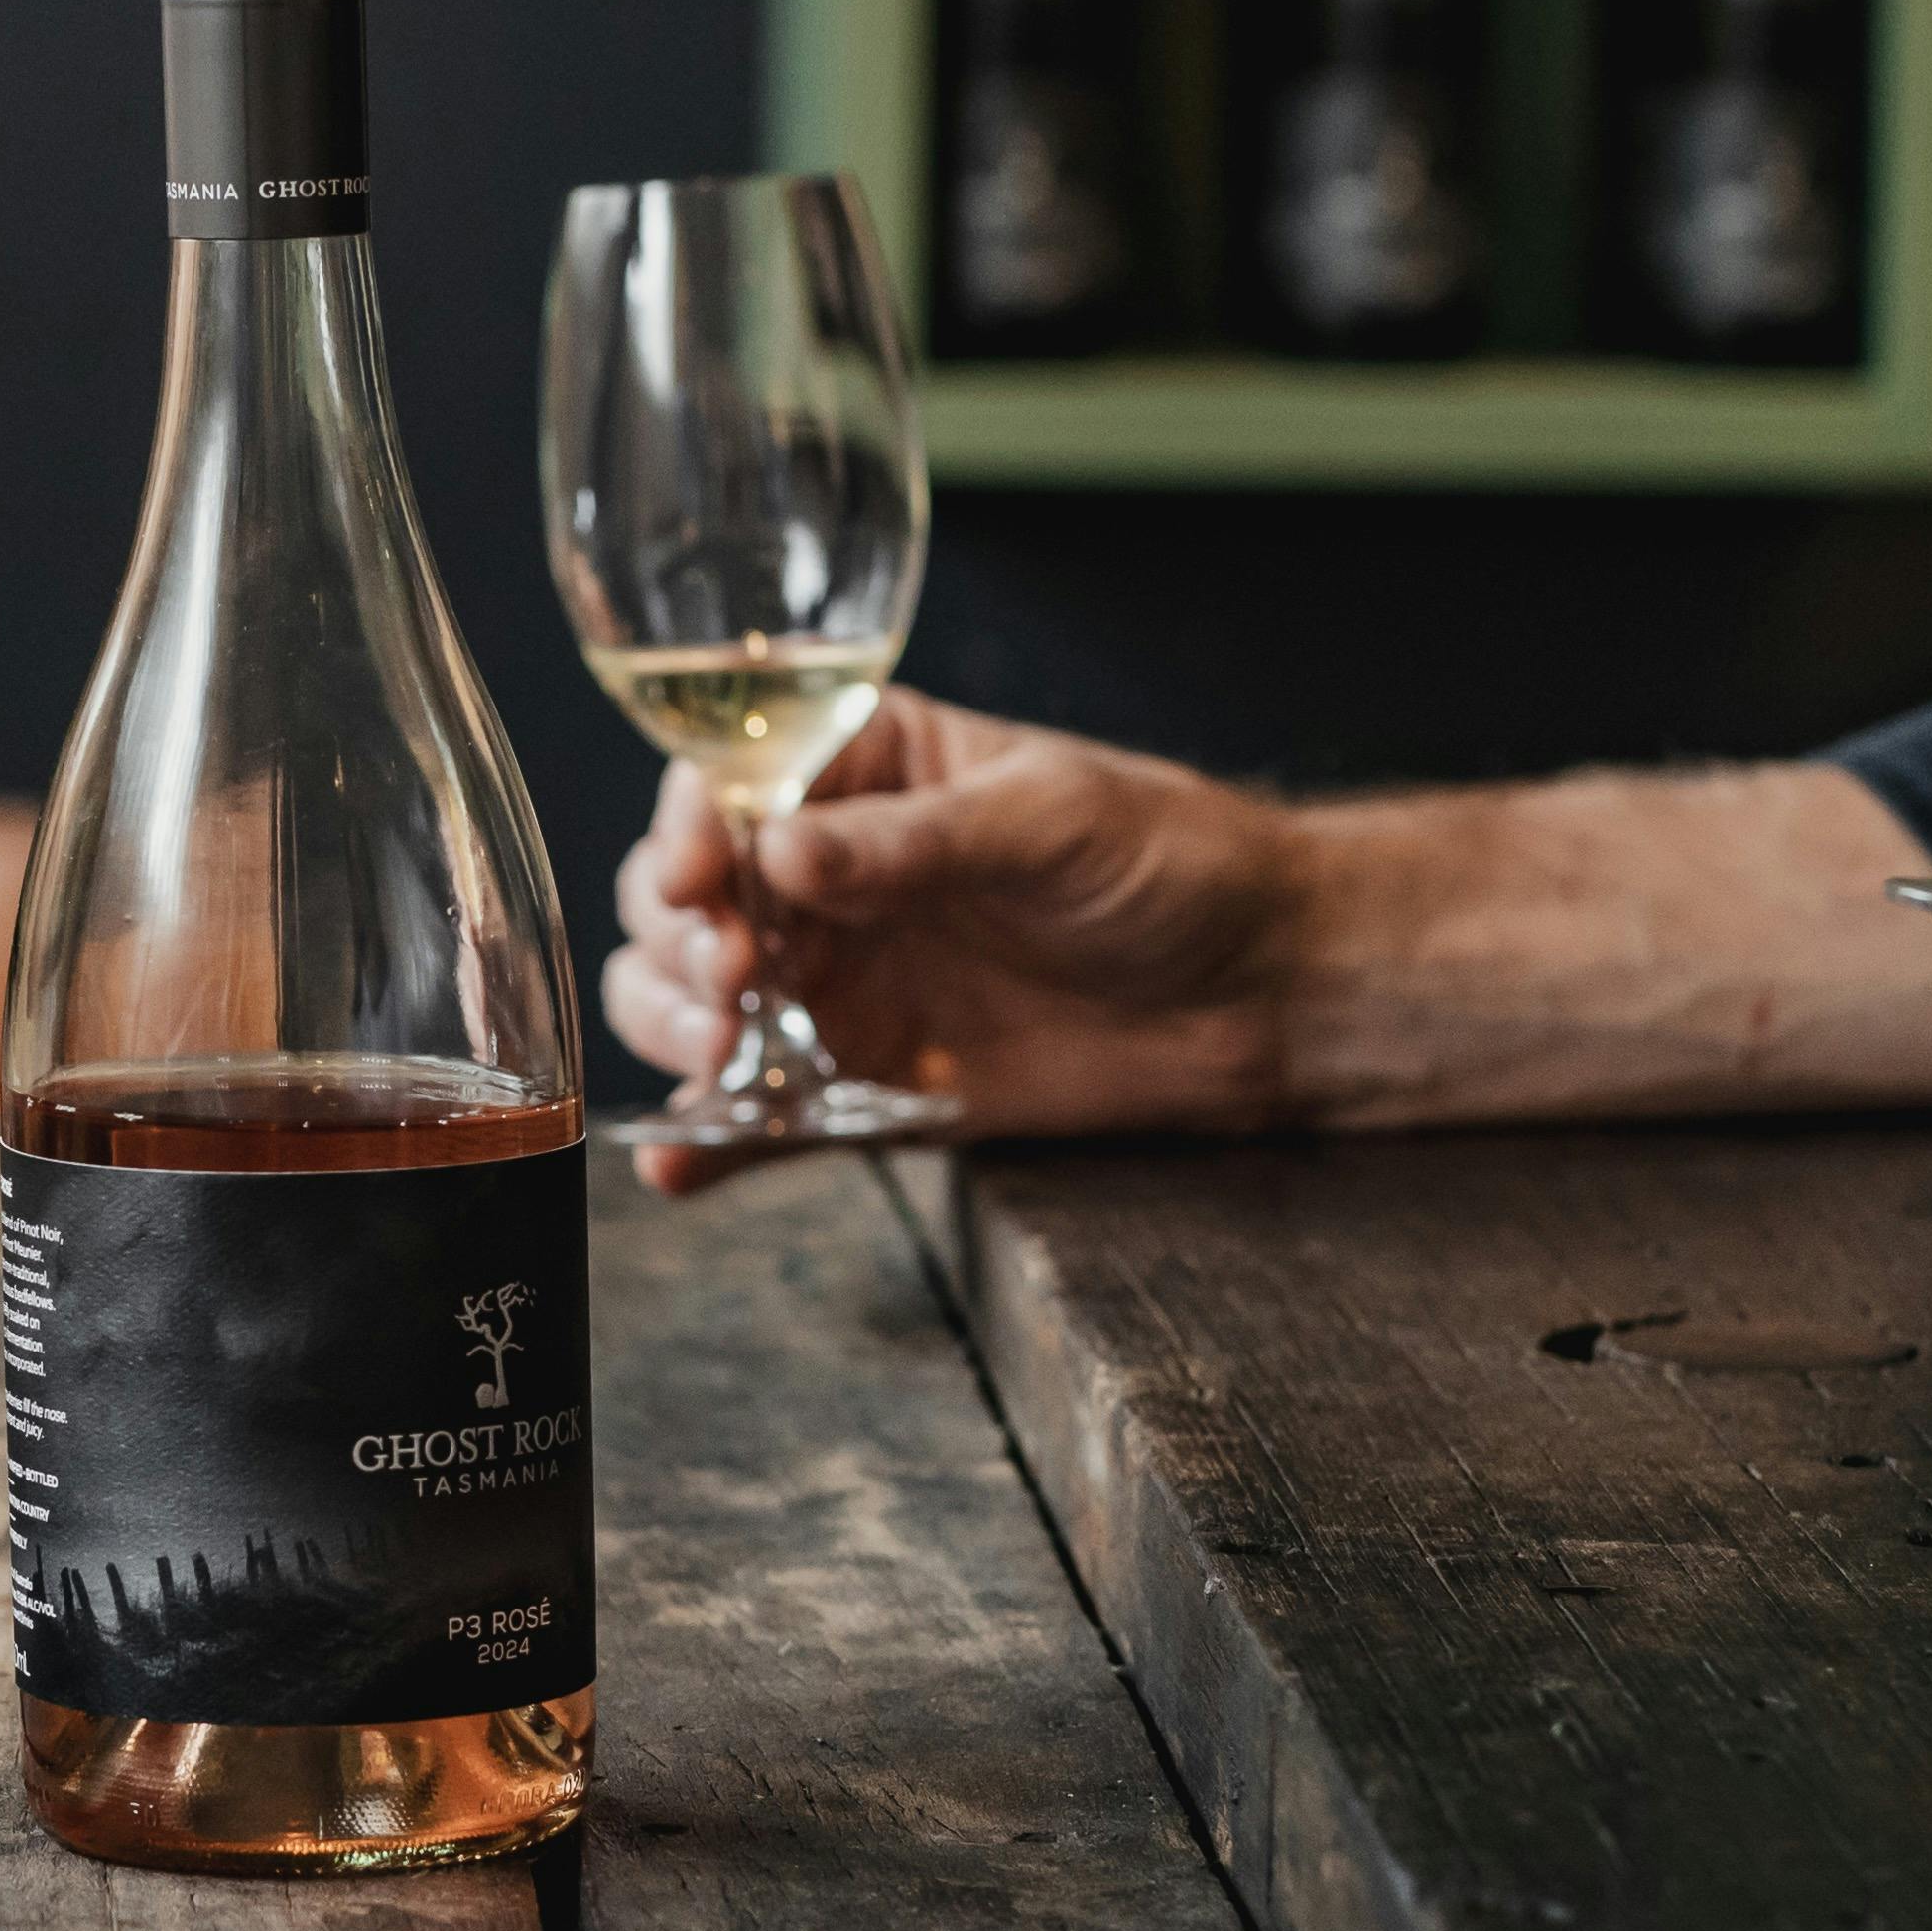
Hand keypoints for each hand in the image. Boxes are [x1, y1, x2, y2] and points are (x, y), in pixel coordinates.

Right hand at [601, 692, 1305, 1188]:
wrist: (1259, 989)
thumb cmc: (1167, 860)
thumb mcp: (1047, 821)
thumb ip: (913, 843)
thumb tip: (779, 854)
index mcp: (862, 772)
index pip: (729, 786)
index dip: (689, 830)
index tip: (695, 880)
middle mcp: (825, 876)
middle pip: (681, 900)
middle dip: (678, 941)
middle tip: (734, 982)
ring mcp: (835, 982)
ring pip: (689, 1002)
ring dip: (672, 1029)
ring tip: (719, 1057)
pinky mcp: (862, 1083)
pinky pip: (761, 1114)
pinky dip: (709, 1138)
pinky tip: (675, 1158)